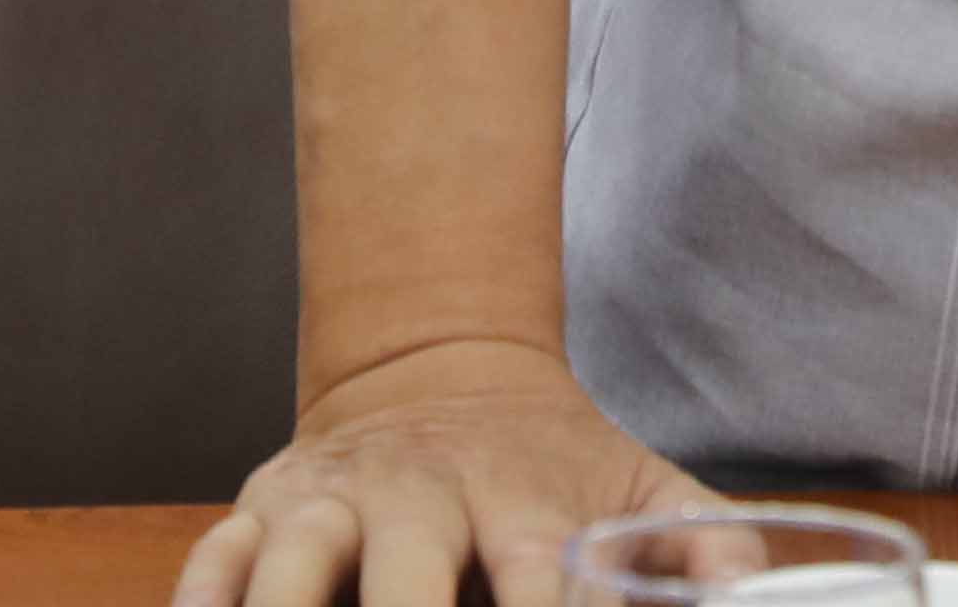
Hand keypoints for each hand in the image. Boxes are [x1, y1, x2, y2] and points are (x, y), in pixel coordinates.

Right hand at [172, 337, 724, 606]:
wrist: (442, 372)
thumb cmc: (554, 468)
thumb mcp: (644, 492)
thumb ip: (708, 547)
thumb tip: (752, 591)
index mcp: (519, 498)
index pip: (535, 573)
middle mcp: (421, 495)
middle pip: (405, 575)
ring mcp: (333, 501)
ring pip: (293, 563)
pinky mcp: (261, 509)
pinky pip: (214, 560)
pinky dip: (205, 599)